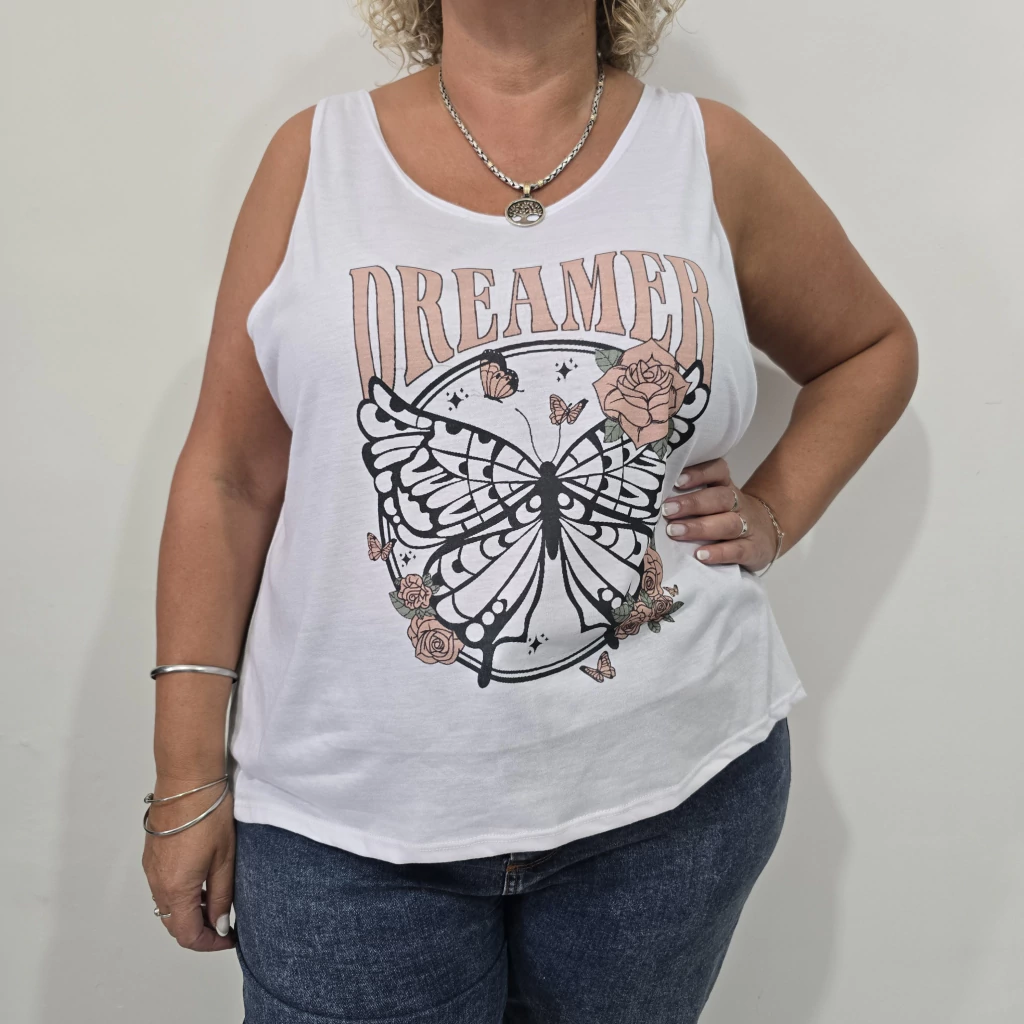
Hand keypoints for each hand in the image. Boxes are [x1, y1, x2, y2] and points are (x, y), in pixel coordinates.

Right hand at [141, 776, 235, 951]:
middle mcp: (158, 883)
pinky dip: (180, 895)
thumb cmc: (209, 814)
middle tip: (224, 924)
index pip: (187, 934)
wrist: (187, 781)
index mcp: (176, 888)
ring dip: (189, 912)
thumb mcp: (224, 859)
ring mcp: (151, 869)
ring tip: (216, 901)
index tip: (229, 938)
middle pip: (174, 924)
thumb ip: (221, 896)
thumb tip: (219, 925)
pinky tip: (201, 881)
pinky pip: (163, 887)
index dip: (209, 943)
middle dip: (199, 930)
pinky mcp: (151, 856)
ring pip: (167, 907)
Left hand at [660, 458, 777, 571]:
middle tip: (666, 510)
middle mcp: (738, 504)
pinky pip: (738, 550)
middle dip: (691, 503)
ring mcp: (748, 526)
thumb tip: (649, 502)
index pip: (718, 471)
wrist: (767, 536)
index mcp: (725, 487)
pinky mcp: (753, 550)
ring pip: (728, 523)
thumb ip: (688, 499)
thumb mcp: (712, 503)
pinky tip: (700, 556)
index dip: (699, 473)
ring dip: (699, 527)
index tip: (677, 480)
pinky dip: (719, 553)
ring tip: (674, 531)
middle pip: (719, 498)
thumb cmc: (725, 518)